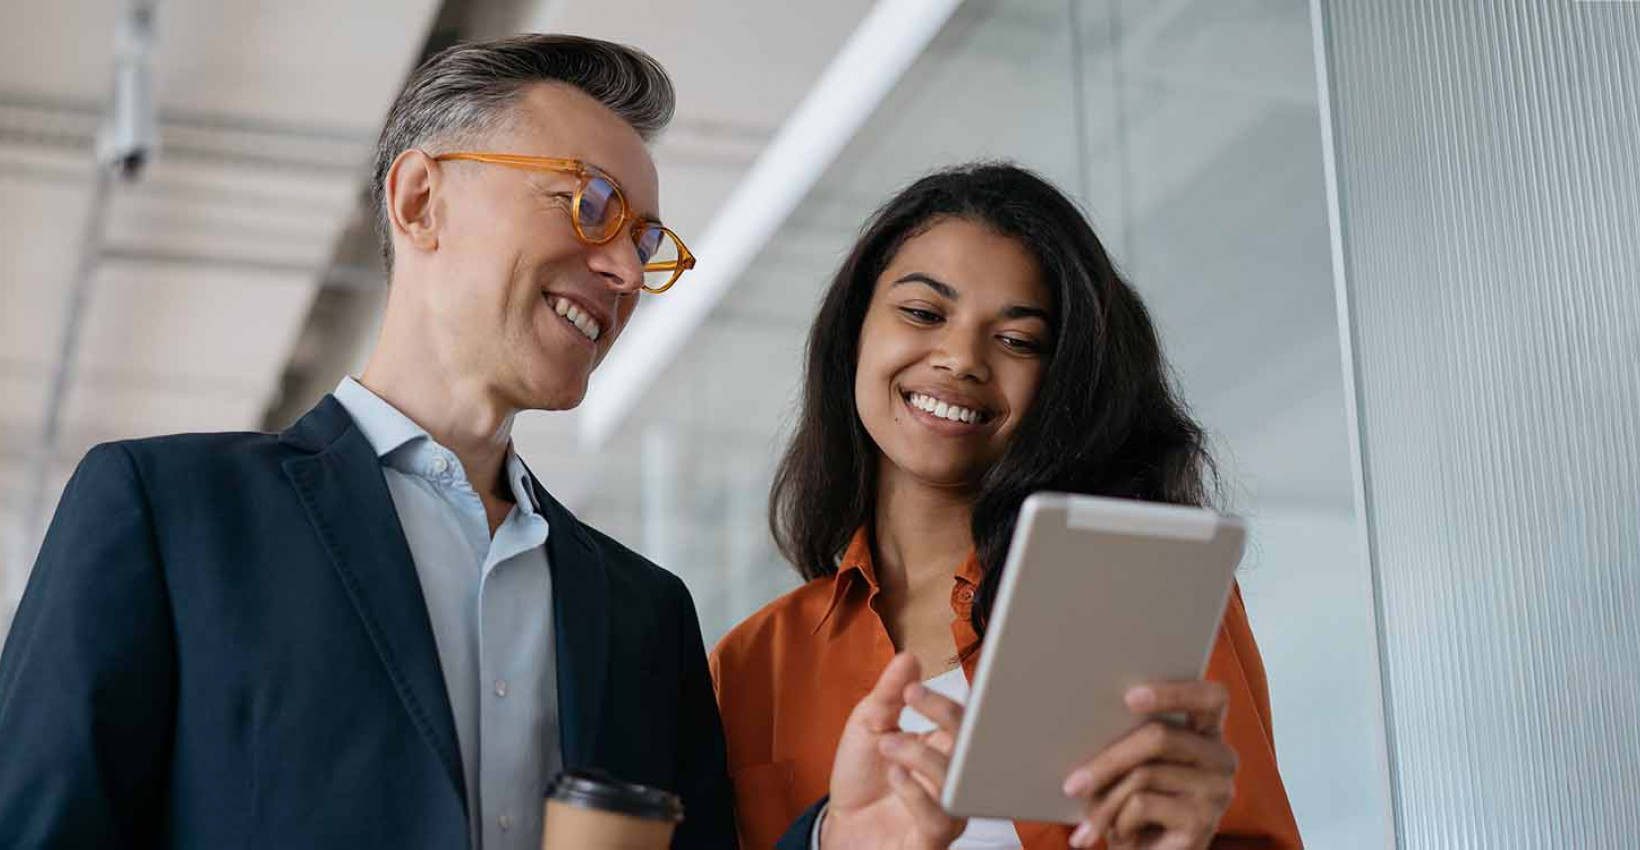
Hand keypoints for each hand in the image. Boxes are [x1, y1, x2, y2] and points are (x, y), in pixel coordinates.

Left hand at [822, 653, 968, 849]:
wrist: (840, 825)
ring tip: (888, 746)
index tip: (913, 689)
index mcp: (943, 747)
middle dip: (947, 714)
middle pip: (975, 744)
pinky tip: (894, 777)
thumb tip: (909, 658)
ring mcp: (946, 809)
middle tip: (912, 700)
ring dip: (922, 754)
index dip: (946, 700)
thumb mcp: (869, 725)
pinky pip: (942, 818)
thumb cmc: (862, 778)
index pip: (965, 719)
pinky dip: (916, 792)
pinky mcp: (933, 839)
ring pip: (960, 780)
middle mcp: (951, 777)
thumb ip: (890, 694)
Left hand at [1062, 681, 1237, 849]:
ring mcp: (1217, 792)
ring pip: (1144, 773)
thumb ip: (1127, 741)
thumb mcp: (1129, 768)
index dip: (1174, 693)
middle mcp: (1221, 759)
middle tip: (1072, 784)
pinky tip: (1119, 836)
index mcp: (1206, 733)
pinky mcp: (1204, 823)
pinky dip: (1119, 821)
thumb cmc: (1133, 808)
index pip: (1211, 697)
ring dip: (1106, 800)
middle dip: (1109, 759)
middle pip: (1160, 737)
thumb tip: (1086, 725)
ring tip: (1091, 821)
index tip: (1129, 698)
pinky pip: (1143, 805)